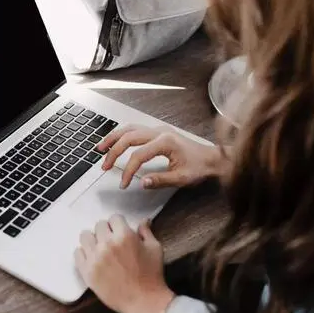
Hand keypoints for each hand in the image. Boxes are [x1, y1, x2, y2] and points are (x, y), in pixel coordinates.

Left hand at [75, 216, 174, 312]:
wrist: (143, 301)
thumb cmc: (152, 275)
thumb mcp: (154, 248)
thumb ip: (146, 232)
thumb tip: (144, 220)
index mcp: (124, 236)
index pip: (114, 218)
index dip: (119, 224)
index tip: (120, 231)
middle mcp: (107, 244)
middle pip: (99, 225)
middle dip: (107, 231)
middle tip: (112, 241)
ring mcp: (95, 258)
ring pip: (85, 236)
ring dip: (93, 240)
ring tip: (100, 248)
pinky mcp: (87, 271)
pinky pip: (77, 253)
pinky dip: (84, 253)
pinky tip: (93, 258)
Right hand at [98, 125, 221, 189]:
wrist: (212, 158)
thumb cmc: (200, 167)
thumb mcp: (182, 178)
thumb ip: (160, 180)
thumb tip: (141, 183)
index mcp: (165, 142)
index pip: (138, 155)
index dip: (128, 170)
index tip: (124, 183)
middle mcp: (159, 132)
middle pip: (129, 137)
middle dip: (114, 152)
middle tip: (104, 166)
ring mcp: (158, 129)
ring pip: (130, 128)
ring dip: (114, 138)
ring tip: (100, 148)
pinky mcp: (158, 132)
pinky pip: (135, 129)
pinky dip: (122, 134)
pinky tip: (115, 141)